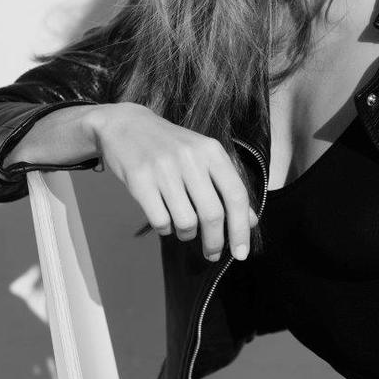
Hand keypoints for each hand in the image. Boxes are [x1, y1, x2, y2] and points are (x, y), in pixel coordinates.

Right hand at [87, 102, 257, 260]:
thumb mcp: (204, 157)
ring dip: (188, 234)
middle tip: (213, 253)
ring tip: (185, 228)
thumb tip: (251, 221)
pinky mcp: (140, 179)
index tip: (241, 253)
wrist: (127, 125)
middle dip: (215, 242)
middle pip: (212, 214)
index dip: (241, 229)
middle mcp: (191, 158)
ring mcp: (164, 168)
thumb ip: (228, 186)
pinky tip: (165, 219)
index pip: (236, 195)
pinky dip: (166, 229)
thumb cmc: (171, 146)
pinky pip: (160, 221)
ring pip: (186, 222)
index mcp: (212, 151)